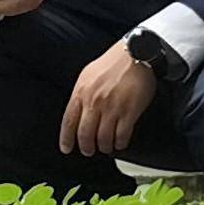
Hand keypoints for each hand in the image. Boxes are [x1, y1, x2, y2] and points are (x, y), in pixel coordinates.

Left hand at [58, 40, 157, 157]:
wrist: (136, 53)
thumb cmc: (113, 63)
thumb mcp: (88, 75)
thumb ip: (81, 94)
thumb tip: (77, 111)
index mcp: (81, 92)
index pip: (69, 121)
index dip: (66, 139)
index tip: (67, 149)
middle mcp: (94, 102)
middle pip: (85, 134)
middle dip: (86, 147)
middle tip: (89, 151)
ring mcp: (112, 108)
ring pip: (103, 138)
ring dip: (104, 147)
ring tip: (106, 147)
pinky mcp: (129, 111)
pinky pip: (121, 135)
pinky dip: (120, 143)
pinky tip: (120, 142)